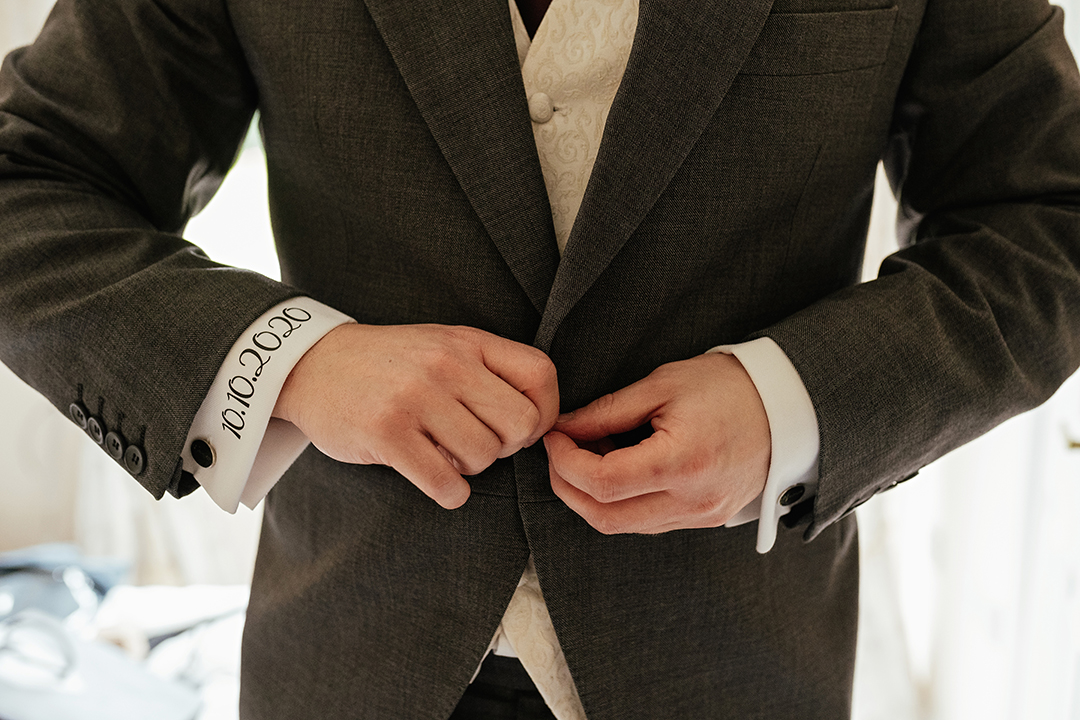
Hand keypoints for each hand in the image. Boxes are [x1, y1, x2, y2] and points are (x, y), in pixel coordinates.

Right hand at [274, 324, 558, 508]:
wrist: (311, 364)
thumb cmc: (389, 364)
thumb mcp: (443, 345)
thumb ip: (488, 371)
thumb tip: (539, 423)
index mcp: (466, 342)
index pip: (541, 375)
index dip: (545, 412)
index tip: (521, 428)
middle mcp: (445, 365)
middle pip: (521, 424)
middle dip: (507, 446)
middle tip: (478, 444)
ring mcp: (415, 398)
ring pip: (484, 457)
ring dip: (470, 469)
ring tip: (444, 453)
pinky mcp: (386, 433)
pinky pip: (446, 483)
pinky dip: (449, 492)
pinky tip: (435, 478)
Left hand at [543, 353, 769, 533]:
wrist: (787, 407)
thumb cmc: (727, 387)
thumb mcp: (663, 384)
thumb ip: (608, 411)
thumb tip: (564, 428)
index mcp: (682, 462)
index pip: (602, 482)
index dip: (565, 462)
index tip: (554, 436)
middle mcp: (692, 501)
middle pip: (605, 517)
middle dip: (569, 487)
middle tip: (558, 452)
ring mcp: (700, 516)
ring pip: (624, 525)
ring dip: (594, 496)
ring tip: (593, 452)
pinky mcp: (704, 520)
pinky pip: (648, 522)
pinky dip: (622, 500)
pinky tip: (620, 466)